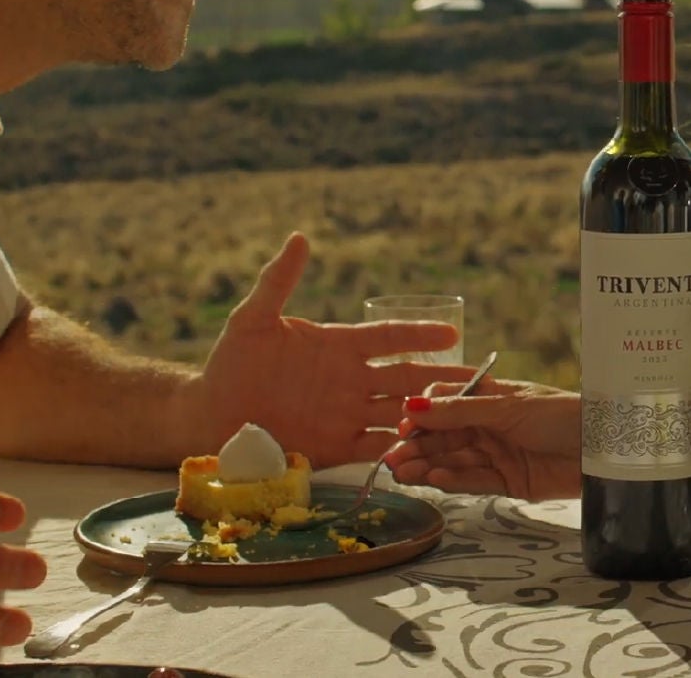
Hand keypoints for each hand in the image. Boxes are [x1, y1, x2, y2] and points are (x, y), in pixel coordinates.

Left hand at [199, 233, 469, 466]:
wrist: (210, 413)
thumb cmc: (231, 361)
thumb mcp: (252, 319)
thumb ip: (277, 282)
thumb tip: (299, 238)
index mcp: (341, 347)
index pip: (390, 338)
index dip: (420, 335)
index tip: (451, 332)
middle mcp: (353, 380)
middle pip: (408, 378)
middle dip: (444, 379)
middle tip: (480, 379)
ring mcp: (348, 414)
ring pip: (399, 414)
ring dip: (426, 416)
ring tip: (457, 420)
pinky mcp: (337, 447)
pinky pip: (375, 449)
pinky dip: (398, 449)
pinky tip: (421, 453)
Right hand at [385, 376, 580, 500]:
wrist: (603, 446)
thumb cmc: (560, 412)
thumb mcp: (507, 407)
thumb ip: (460, 410)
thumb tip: (413, 405)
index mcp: (490, 398)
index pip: (446, 404)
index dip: (423, 415)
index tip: (404, 424)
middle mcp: (490, 426)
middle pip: (445, 436)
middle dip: (418, 446)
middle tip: (390, 458)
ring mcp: (499, 454)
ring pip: (455, 460)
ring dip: (428, 466)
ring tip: (403, 473)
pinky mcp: (510, 482)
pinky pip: (475, 481)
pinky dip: (454, 480)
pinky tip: (434, 478)